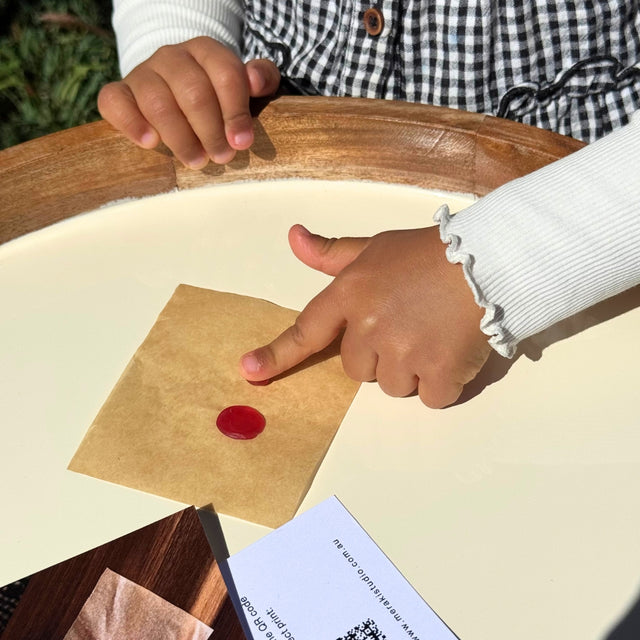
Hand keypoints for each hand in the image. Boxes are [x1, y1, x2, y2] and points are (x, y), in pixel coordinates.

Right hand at [97, 37, 279, 167]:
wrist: (177, 96)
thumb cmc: (220, 97)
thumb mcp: (247, 86)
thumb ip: (262, 78)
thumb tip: (256, 81)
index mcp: (206, 52)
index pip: (224, 75)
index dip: (235, 112)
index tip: (242, 142)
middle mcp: (173, 57)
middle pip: (193, 92)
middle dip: (211, 130)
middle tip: (222, 157)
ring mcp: (143, 74)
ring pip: (158, 102)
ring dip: (180, 137)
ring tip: (197, 161)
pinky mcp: (120, 93)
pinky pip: (114, 102)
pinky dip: (131, 123)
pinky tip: (150, 143)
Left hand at [239, 224, 491, 407]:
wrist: (489, 261)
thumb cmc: (429, 253)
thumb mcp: (377, 247)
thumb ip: (333, 253)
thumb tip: (293, 237)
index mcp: (351, 294)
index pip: (306, 330)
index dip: (277, 354)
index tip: (249, 372)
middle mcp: (371, 326)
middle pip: (357, 369)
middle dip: (379, 355)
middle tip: (408, 326)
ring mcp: (404, 353)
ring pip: (391, 386)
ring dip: (410, 370)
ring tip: (434, 334)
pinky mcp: (439, 374)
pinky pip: (428, 398)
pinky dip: (441, 383)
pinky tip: (453, 352)